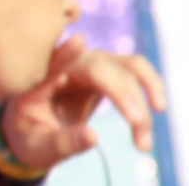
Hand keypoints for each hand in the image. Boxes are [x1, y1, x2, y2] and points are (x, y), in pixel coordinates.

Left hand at [2, 35, 167, 169]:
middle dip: (125, 96)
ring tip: (146, 138)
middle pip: (101, 67)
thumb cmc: (33, 134)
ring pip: (127, 65)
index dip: (66, 52)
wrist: (38, 128)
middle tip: (140, 133)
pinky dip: (151, 89)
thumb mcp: (39, 146)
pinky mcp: (109, 71)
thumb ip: (62, 143)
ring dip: (146, 93)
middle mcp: (69, 65)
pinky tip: (155, 113)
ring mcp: (91, 64)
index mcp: (42, 80)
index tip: (78, 41)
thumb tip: (93, 137)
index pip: (53, 62)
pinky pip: (135, 71)